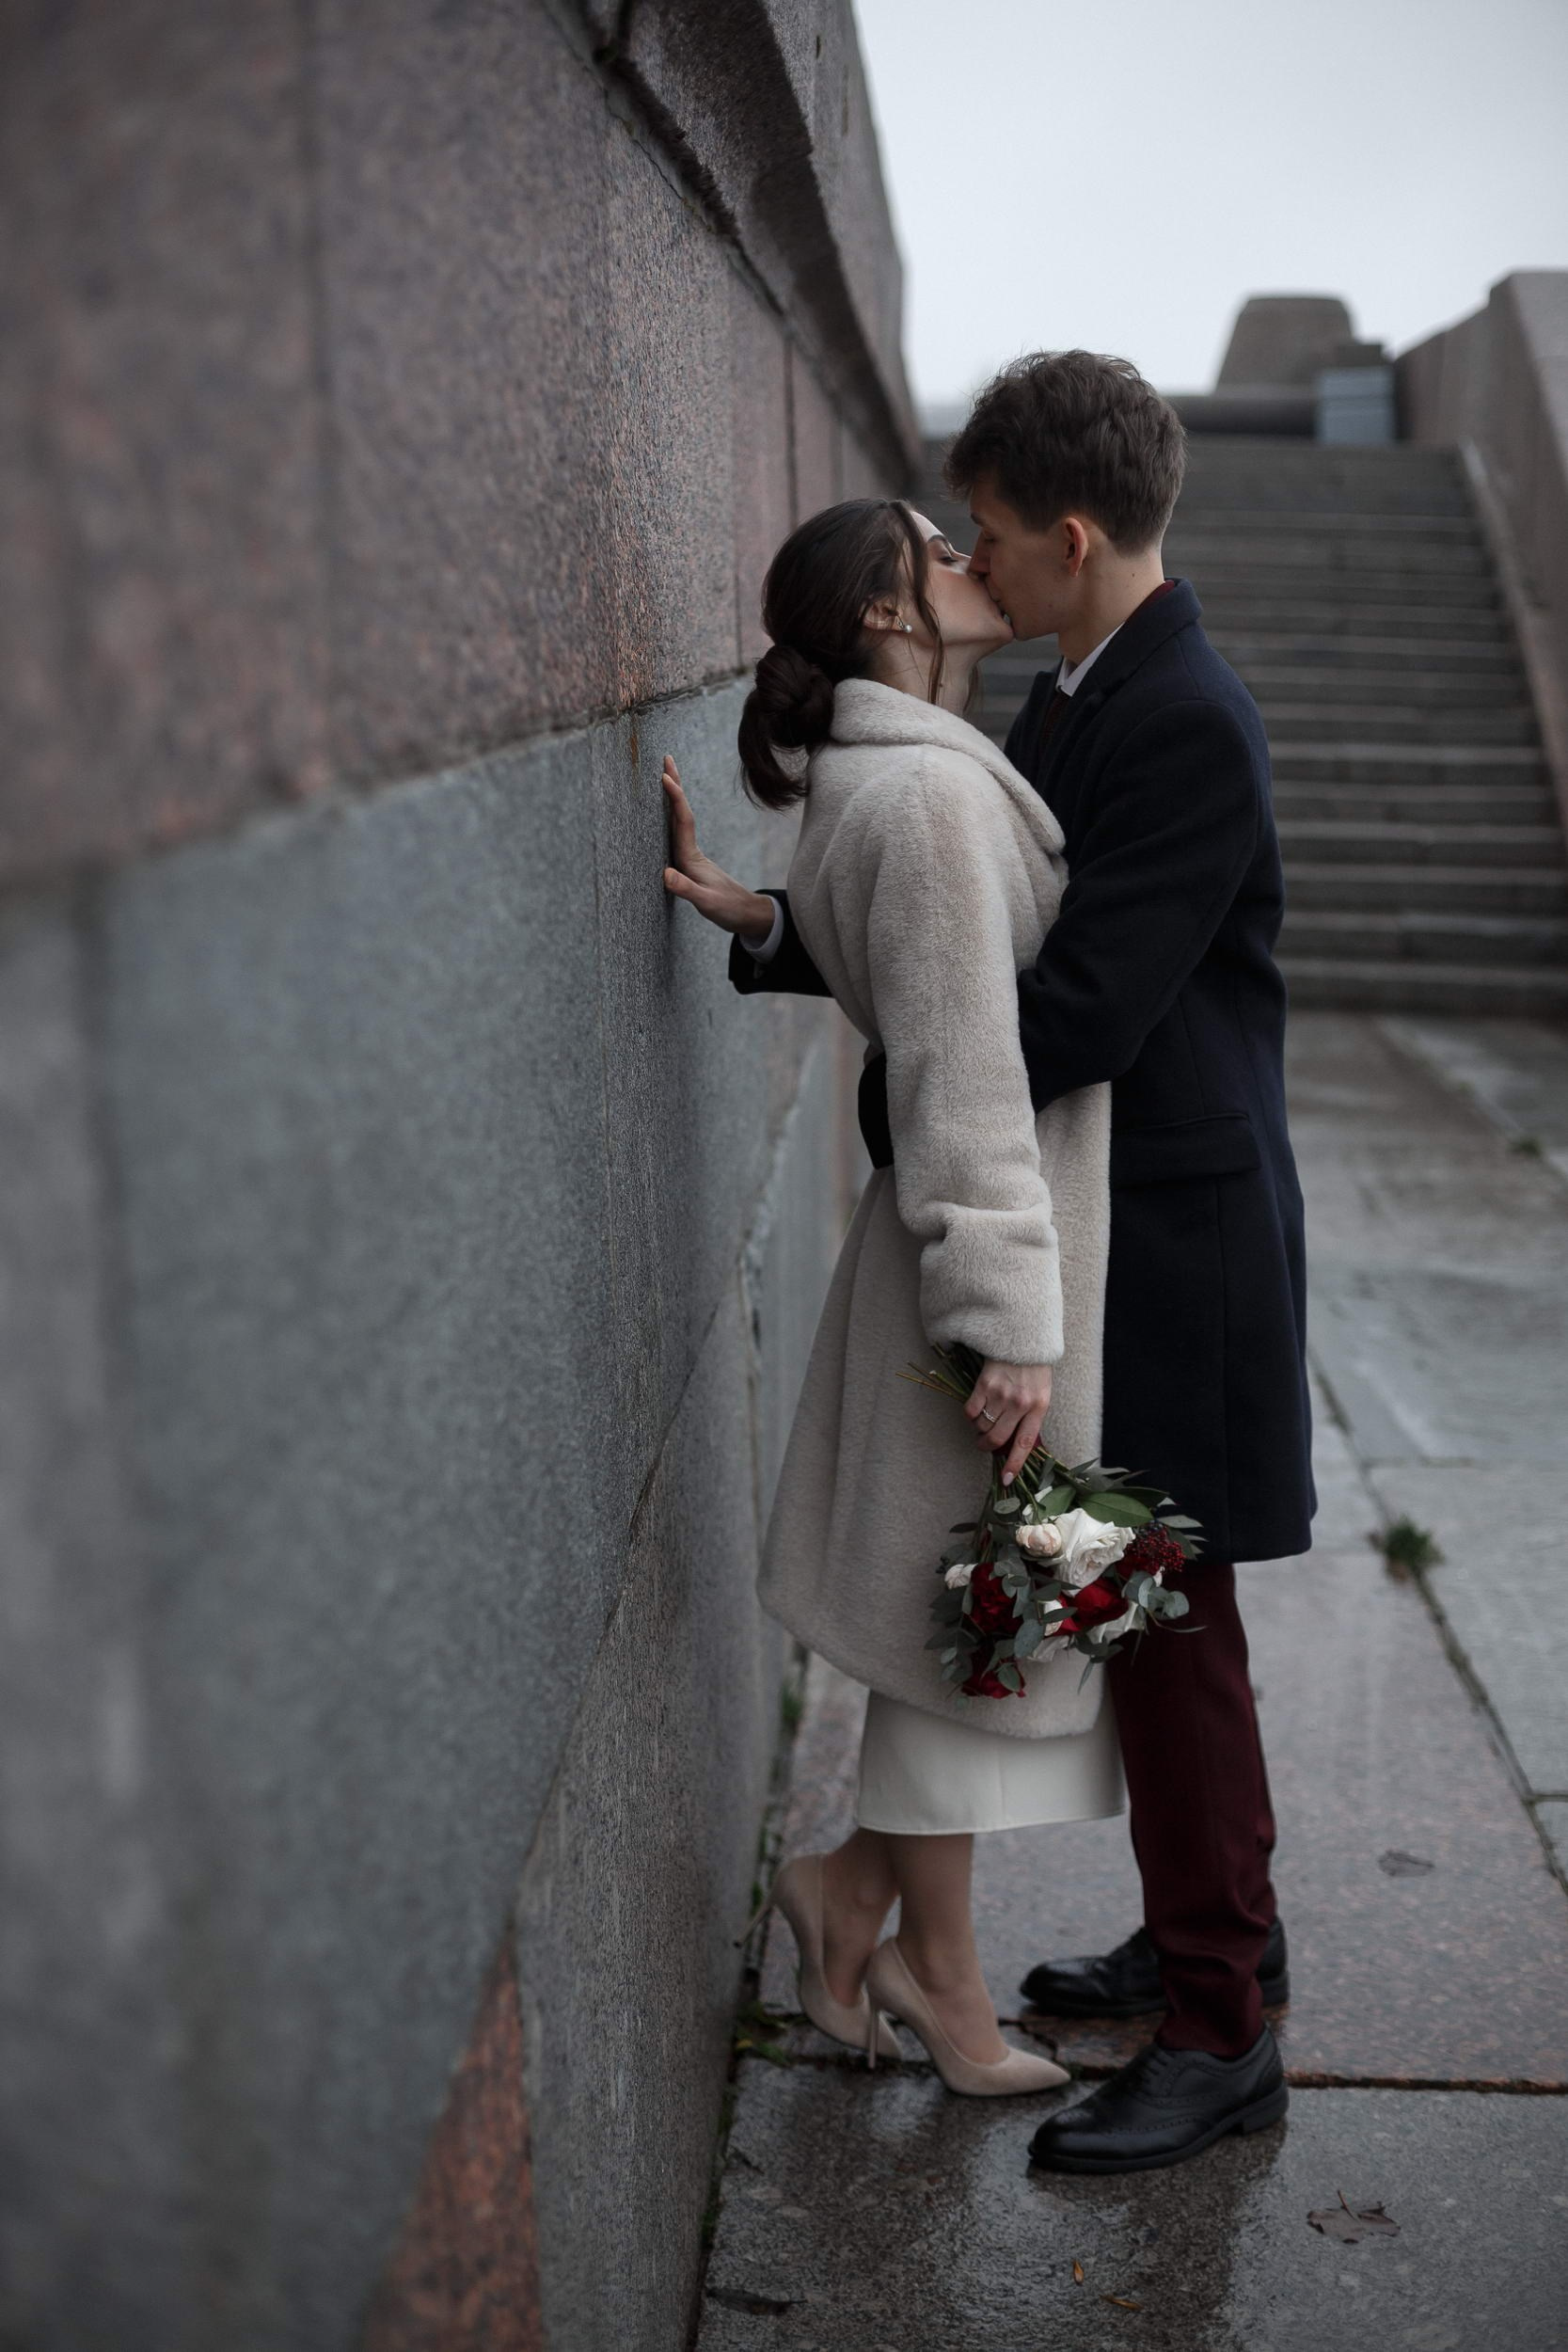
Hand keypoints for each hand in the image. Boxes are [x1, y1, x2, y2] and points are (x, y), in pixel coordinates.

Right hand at [662, 757, 776, 939]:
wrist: (747, 916)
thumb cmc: (728, 909)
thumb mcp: (706, 903)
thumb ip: (686, 889)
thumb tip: (665, 874)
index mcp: (692, 857)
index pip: (682, 820)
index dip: (675, 798)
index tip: (665, 777)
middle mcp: (691, 852)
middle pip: (681, 812)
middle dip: (675, 786)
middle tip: (667, 759)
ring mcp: (692, 857)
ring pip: (679, 821)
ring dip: (672, 799)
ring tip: (665, 777)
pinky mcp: (691, 865)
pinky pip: (677, 834)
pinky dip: (671, 819)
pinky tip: (666, 816)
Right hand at [965, 1360, 1052, 1487]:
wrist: (1024, 1339)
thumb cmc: (1034, 1370)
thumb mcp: (1041, 1395)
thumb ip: (1030, 1418)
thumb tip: (1013, 1444)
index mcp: (1038, 1408)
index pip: (1025, 1443)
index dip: (1014, 1464)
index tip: (1006, 1479)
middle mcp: (1019, 1403)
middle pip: (997, 1438)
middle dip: (987, 1447)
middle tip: (983, 1445)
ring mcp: (1001, 1394)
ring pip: (982, 1426)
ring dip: (979, 1429)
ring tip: (983, 1420)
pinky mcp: (984, 1384)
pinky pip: (970, 1411)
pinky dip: (970, 1416)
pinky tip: (975, 1409)